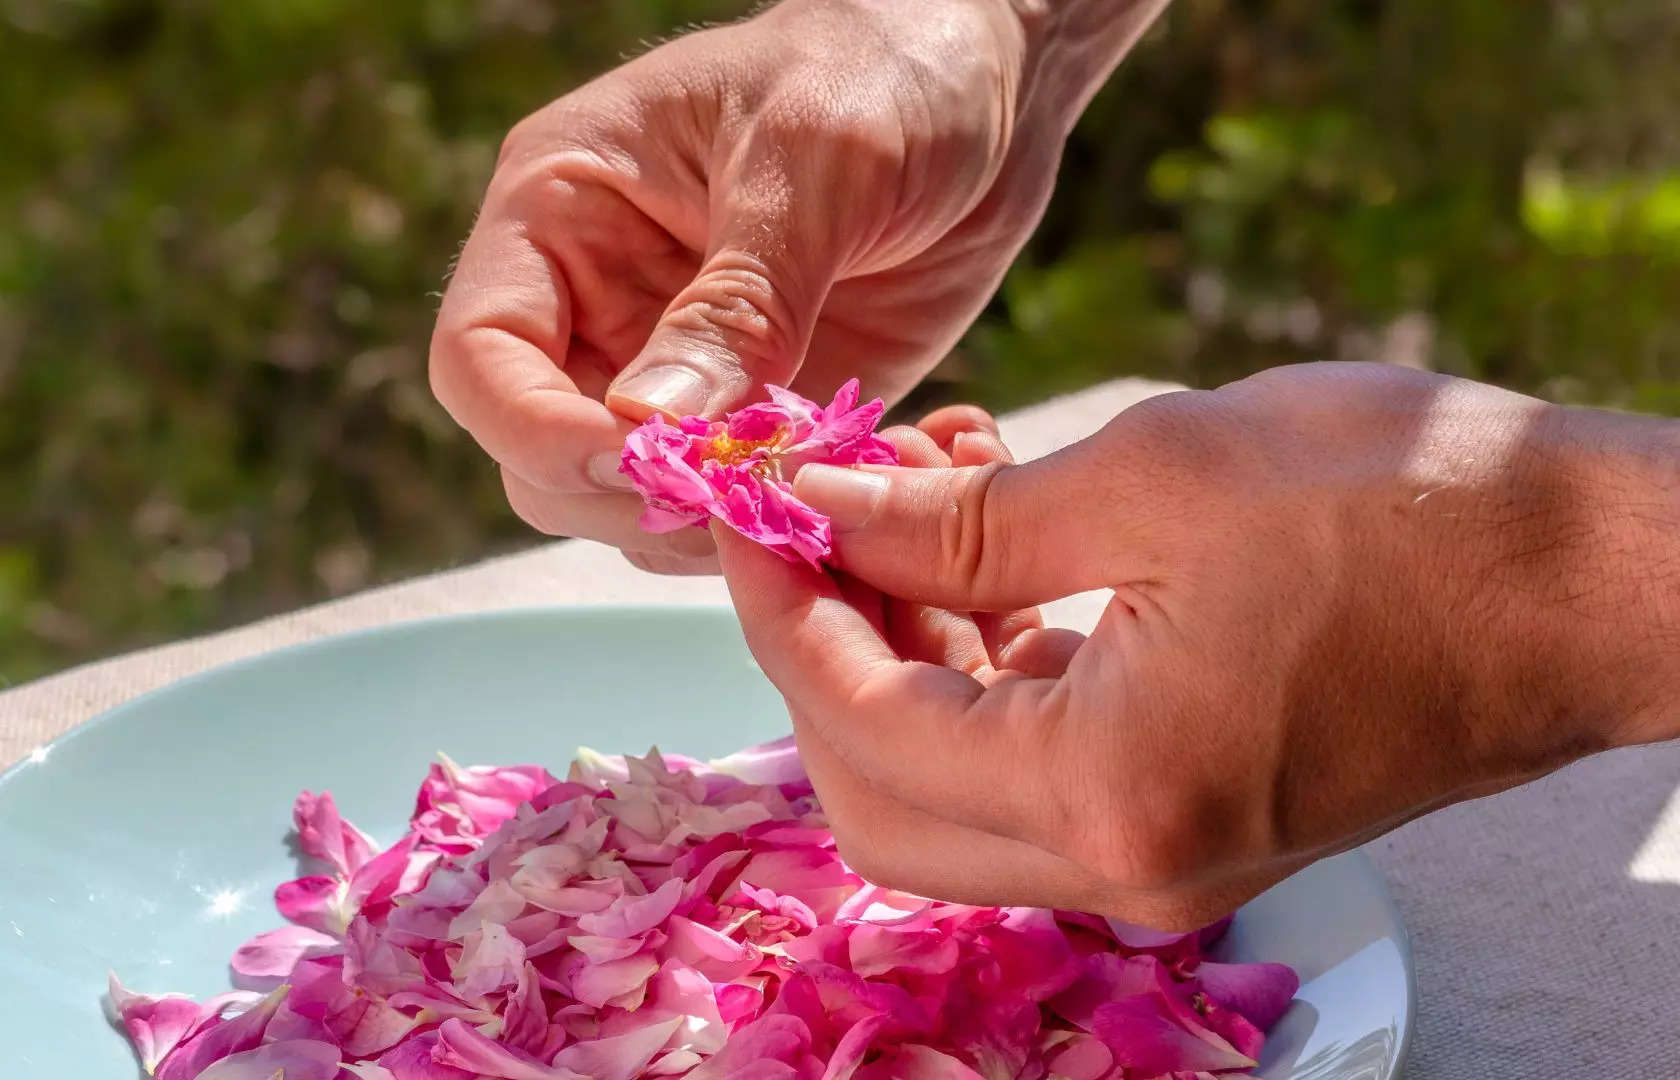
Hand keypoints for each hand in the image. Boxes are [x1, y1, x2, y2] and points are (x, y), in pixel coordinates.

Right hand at [429, 0, 1167, 572]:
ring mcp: (668, 369)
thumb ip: (737, 297)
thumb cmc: (882, 72)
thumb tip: (644, 425)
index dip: (539, 430)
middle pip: (541, 459)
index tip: (646, 462)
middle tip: (750, 492)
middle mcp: (591, 302)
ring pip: (628, 505)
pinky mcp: (751, 414)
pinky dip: (774, 526)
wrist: (987, 82)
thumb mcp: (815, 162)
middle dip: (630, 496)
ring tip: (812, 488)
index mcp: (558, 211)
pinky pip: (725, 508)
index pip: (481, 357)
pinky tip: (849, 485)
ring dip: (708, 527)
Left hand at [718, 362, 1679, 927]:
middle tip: (812, 515)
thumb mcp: (1155, 477)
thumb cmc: (1412, 508)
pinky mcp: (1190, 820)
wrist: (1595, 577)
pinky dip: (977, 672)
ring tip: (908, 496)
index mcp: (1108, 795)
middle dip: (820, 648)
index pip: (861, 724)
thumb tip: (815, 509)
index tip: (741, 506)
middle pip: (878, 793)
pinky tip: (982, 554)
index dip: (779, 607)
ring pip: (945, 787)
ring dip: (898, 650)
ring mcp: (1159, 859)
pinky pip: (1027, 771)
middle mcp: (1124, 867)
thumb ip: (955, 519)